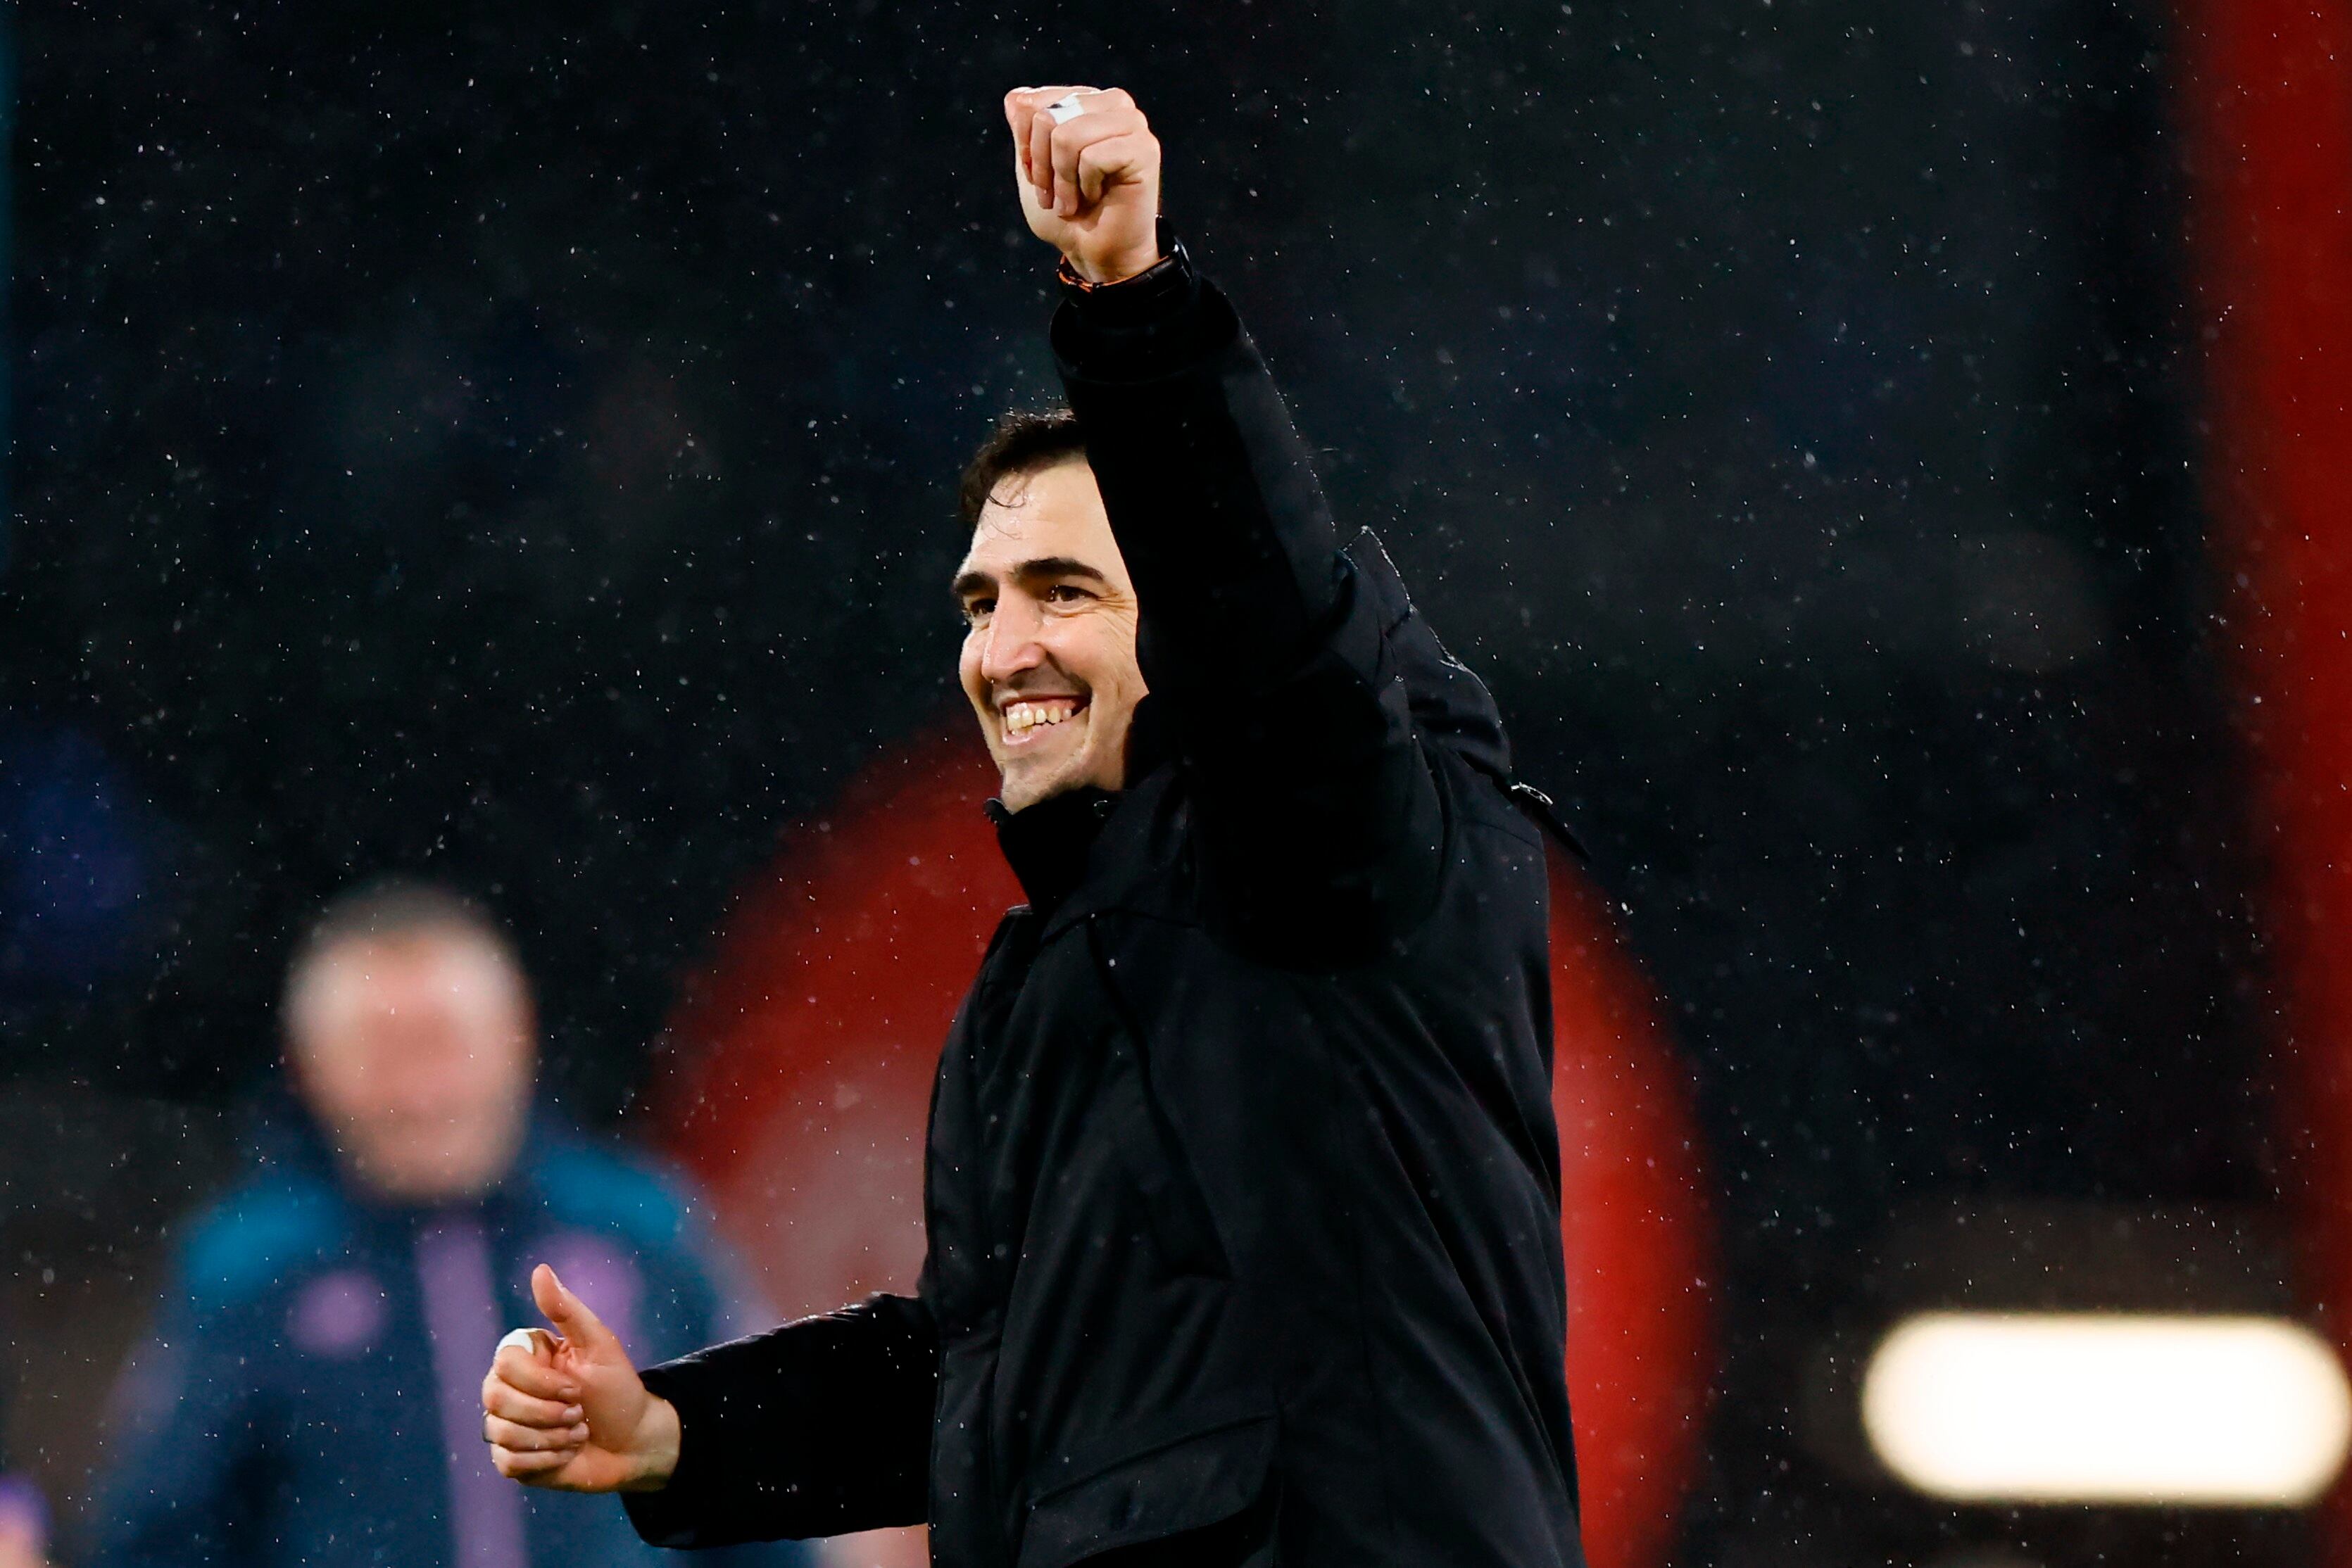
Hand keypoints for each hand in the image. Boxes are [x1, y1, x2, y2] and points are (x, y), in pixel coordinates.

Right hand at [480, 1263, 680, 1492]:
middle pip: (495, 1398)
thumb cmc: (618, 1390)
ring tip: (577, 1432)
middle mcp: (510, 1389)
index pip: (504, 1363)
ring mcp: (507, 1425)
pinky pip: (508, 1462)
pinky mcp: (512, 1459)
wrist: (634, 1443)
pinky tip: (566, 1454)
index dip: (540, 1381)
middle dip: (547, 1412)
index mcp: (527, 1359)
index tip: (577, 1388)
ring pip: (502, 1432)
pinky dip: (545, 1461)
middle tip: (580, 1413)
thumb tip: (540, 1270)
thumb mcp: (600, 1345)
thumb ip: (567, 1310)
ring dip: (551, 1437)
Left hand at [1005, 86, 1161, 284]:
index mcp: (1085, 100)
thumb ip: (1024, 128)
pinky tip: (1099, 197)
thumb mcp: (1032, 167)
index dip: (1026, 147)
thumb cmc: (1068, 212)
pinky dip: (1086, 187)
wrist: (1093, 251)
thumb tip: (1016, 96)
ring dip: (1063, 181)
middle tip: (1057, 195)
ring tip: (1074, 201)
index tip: (1039, 178)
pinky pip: (1092, 158)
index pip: (1031, 102)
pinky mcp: (1144, 149)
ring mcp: (1131, 123)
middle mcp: (1111, 104)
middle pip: (1047, 117)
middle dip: (1043, 166)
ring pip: (1068, 136)